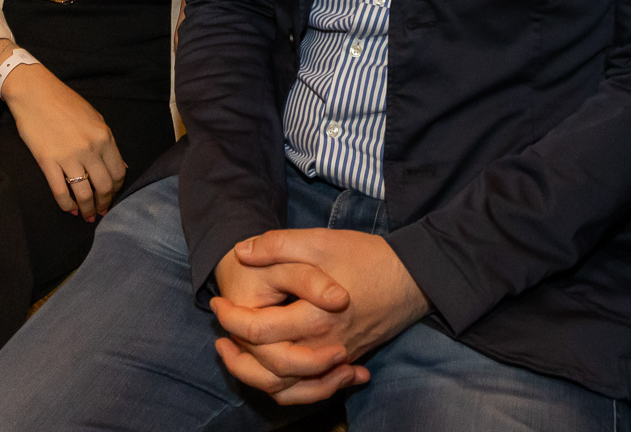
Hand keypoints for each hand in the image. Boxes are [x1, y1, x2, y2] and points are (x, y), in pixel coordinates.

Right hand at [0, 63, 126, 219]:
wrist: (34, 92)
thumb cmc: (65, 102)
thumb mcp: (95, 118)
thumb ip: (108, 143)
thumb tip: (121, 168)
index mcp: (104, 137)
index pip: (118, 173)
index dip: (117, 189)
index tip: (112, 195)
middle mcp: (90, 149)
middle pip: (104, 187)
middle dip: (104, 203)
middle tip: (101, 211)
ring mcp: (68, 156)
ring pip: (84, 193)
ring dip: (88, 209)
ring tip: (88, 216)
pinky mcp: (47, 161)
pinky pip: (60, 191)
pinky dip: (67, 205)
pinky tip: (69, 210)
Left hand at [210, 228, 429, 404]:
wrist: (414, 277)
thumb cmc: (366, 256)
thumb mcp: (320, 241)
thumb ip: (278, 245)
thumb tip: (241, 252)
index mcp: (313, 316)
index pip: (258, 330)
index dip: (230, 317)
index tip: (217, 302)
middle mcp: (324, 345)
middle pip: (269, 370)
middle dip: (237, 356)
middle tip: (219, 335)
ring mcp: (337, 357)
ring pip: (290, 388)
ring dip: (258, 378)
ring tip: (237, 356)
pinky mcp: (346, 360)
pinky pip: (312, 389)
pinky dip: (290, 390)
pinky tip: (274, 374)